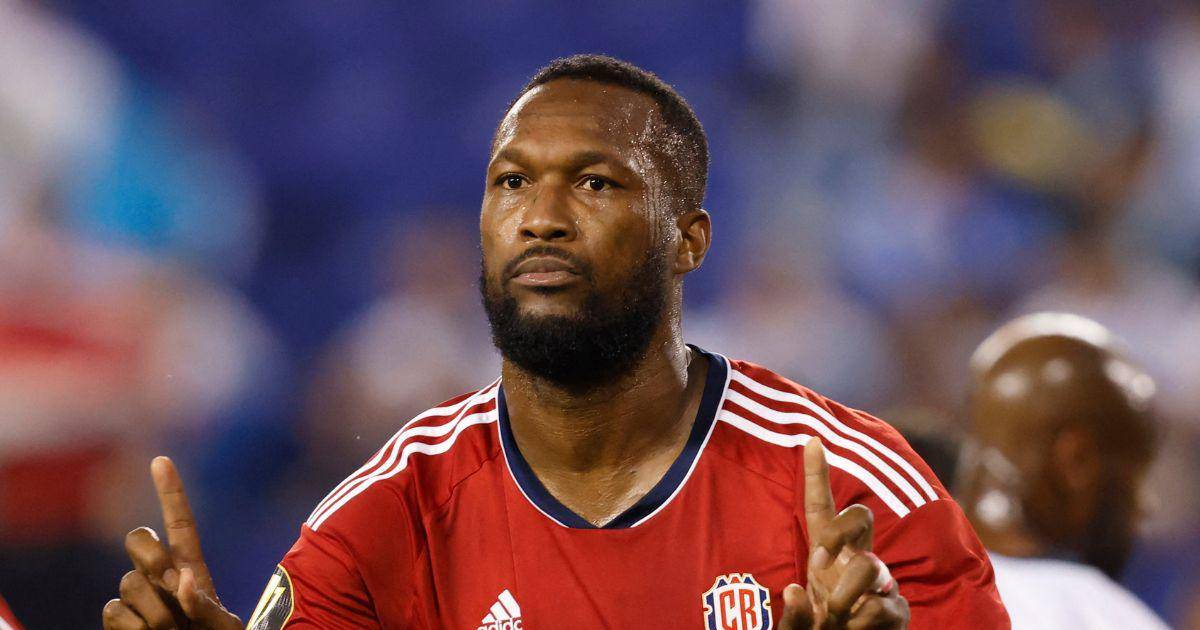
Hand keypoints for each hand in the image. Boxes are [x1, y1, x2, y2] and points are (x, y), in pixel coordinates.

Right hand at [102, 457, 243, 629]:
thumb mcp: (221, 624)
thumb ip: (205, 604)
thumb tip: (182, 579)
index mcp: (190, 566)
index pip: (179, 522)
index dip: (169, 491)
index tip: (161, 460)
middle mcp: (160, 574)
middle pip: (138, 539)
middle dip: (151, 559)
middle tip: (171, 588)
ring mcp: (136, 594)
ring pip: (127, 582)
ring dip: (154, 611)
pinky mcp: (118, 617)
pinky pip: (113, 611)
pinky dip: (133, 628)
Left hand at [779, 439, 909, 628]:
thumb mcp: (799, 624)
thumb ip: (793, 616)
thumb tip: (794, 592)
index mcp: (826, 554)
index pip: (821, 510)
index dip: (817, 476)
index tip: (812, 441)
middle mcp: (855, 558)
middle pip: (859, 517)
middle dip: (837, 532)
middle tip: (816, 561)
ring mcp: (881, 581)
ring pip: (870, 566)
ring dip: (843, 596)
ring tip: (835, 617)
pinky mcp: (899, 608)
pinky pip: (881, 606)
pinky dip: (861, 624)